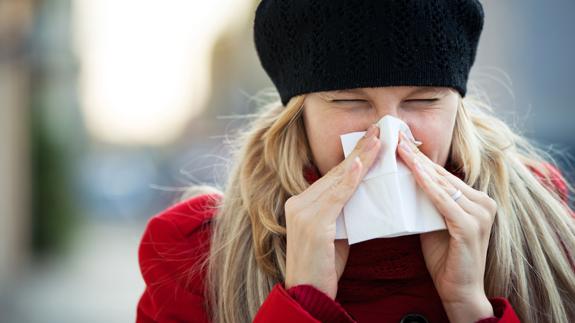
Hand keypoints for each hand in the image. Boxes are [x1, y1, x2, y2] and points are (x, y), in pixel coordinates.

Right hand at [284, 124, 380, 298]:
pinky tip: (362, 163)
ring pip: (338, 179)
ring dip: (361, 157)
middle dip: (360, 149)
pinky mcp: (312, 224)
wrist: (307, 294)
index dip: (354, 157)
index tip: (373, 139)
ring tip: (379, 139)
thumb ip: (342, 212)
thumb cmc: (322, 267)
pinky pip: (336, 197)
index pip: (334, 176)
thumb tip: (362, 194)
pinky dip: (350, 179)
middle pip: (336, 172)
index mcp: (302, 203)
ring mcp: (303, 212)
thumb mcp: (334, 233)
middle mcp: (299, 202)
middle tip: (380, 128)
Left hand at [397, 132, 496, 321]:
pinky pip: (444, 201)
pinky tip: (414, 173)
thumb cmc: (445, 258)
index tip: (401, 141)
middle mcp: (483, 202)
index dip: (421, 158)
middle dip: (417, 156)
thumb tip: (406, 180)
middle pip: (443, 174)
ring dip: (419, 165)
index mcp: (476, 200)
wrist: (459, 290)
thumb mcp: (434, 222)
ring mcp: (480, 213)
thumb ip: (428, 202)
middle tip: (396, 137)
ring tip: (399, 148)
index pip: (444, 174)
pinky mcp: (471, 226)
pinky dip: (428, 186)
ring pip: (443, 184)